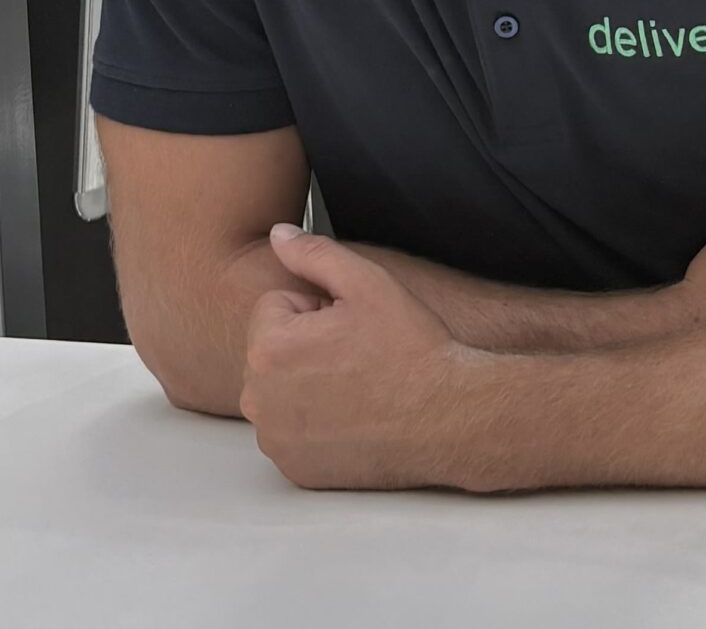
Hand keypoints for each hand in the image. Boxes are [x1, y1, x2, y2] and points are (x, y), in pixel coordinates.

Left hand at [241, 224, 501, 491]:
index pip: (274, 309)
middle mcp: (259, 401)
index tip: (350, 326)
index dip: (316, 310)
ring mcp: (275, 440)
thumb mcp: (367, 283)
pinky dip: (314, 423)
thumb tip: (277, 235)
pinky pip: (291, 431)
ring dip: (306, 384)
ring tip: (358, 385)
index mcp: (269, 350)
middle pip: (272, 351)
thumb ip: (314, 254)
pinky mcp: (294, 469)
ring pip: (280, 391)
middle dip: (305, 347)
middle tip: (356, 354)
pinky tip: (354, 416)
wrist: (446, 416)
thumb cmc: (410, 350)